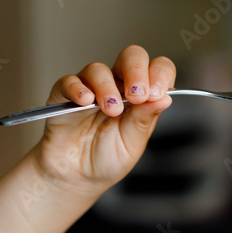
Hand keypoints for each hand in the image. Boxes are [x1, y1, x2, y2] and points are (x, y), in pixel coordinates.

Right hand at [34, 44, 174, 192]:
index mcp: (140, 97)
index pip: (157, 70)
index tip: (157, 93)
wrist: (78, 175)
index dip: (160, 75)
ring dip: (108, 88)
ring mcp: (91, 87)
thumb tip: (166, 98)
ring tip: (111, 111)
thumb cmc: (108, 159)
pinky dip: (78, 88)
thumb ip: (144, 119)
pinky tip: (85, 102)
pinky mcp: (65, 93)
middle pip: (131, 57)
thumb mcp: (132, 143)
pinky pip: (70, 81)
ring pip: (99, 69)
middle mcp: (118, 86)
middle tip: (136, 95)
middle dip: (136, 71)